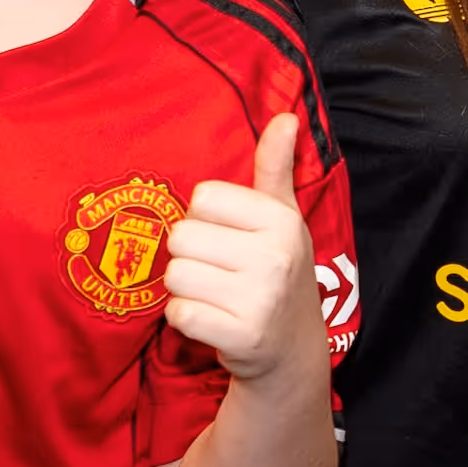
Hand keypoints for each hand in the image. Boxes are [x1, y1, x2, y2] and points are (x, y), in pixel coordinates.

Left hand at [166, 113, 323, 384]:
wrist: (292, 349)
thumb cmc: (278, 272)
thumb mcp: (283, 218)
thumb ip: (276, 167)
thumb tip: (287, 116)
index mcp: (282, 220)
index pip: (202, 198)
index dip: (205, 220)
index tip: (229, 239)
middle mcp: (275, 256)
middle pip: (181, 237)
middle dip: (191, 256)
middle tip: (220, 272)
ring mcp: (259, 298)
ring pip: (175, 276)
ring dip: (186, 289)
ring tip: (216, 295)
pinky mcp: (240, 335)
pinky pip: (178, 313)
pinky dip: (187, 319)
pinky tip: (213, 319)